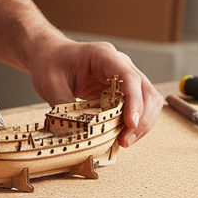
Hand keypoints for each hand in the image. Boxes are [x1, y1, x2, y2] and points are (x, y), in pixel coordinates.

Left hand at [25, 37, 162, 147]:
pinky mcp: (123, 89)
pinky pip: (139, 106)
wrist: (50, 55)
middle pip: (146, 91)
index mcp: (104, 56)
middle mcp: (120, 64)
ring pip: (148, 100)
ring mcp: (125, 76)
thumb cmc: (51, 63)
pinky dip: (135, 122)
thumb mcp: (51, 84)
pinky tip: (122, 134)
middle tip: (125, 141)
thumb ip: (64, 107)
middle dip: (142, 119)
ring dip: (142, 123)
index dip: (134, 102)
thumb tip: (75, 134)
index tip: (130, 123)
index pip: (129, 77)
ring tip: (124, 141)